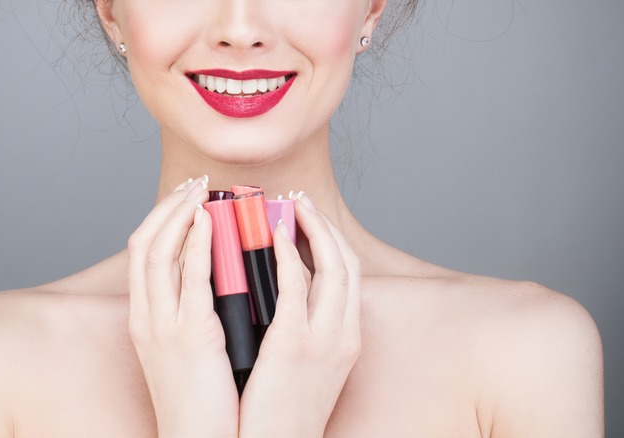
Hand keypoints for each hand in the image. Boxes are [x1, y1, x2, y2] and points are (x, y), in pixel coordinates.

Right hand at [126, 176, 237, 437]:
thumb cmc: (201, 400)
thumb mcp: (187, 349)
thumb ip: (195, 311)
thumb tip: (218, 278)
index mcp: (145, 320)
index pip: (141, 255)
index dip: (160, 221)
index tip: (184, 199)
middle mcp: (146, 318)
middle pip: (143, 246)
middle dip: (167, 209)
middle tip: (194, 185)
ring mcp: (163, 326)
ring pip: (158, 254)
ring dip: (179, 216)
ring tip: (203, 193)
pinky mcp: (190, 335)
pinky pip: (189, 278)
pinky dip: (196, 244)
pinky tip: (209, 222)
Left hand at [239, 192, 361, 436]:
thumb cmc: (281, 412)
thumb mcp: (305, 368)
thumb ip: (300, 329)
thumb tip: (279, 295)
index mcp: (346, 339)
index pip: (350, 275)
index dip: (332, 240)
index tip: (310, 219)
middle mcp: (344, 335)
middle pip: (348, 263)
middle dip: (326, 226)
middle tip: (300, 201)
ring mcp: (324, 339)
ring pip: (333, 266)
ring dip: (314, 229)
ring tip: (291, 205)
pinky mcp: (295, 344)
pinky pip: (297, 285)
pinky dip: (289, 253)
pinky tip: (274, 233)